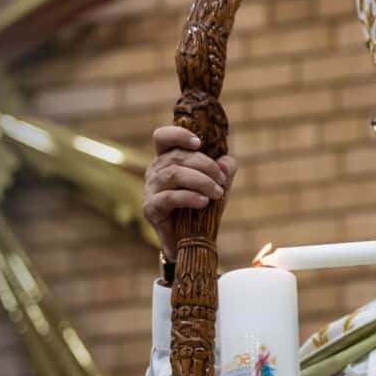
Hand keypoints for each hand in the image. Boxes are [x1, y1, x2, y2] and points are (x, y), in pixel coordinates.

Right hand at [142, 126, 236, 260]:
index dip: (179, 134)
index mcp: (167, 159)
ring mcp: (150, 189)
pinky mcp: (150, 208)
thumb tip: (225, 163)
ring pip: (174, 174)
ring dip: (201, 181)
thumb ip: (225, 169)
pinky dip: (189, 197)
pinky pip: (169, 197)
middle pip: (177, 157)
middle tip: (222, 180)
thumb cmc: (201, 205)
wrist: (191, 240)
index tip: (199, 142)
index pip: (163, 137)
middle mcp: (155, 170)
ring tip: (217, 193)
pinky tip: (204, 202)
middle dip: (205, 165)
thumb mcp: (217, 183)